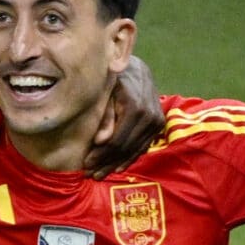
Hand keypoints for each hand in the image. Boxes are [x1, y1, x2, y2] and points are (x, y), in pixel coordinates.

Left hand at [84, 54, 164, 176]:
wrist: (137, 69)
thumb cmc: (115, 78)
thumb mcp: (105, 92)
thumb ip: (105, 116)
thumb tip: (100, 141)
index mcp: (135, 107)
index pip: (117, 141)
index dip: (101, 156)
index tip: (86, 165)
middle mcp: (150, 116)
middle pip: (125, 148)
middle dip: (106, 163)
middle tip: (89, 175)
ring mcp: (156, 121)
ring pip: (134, 150)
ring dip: (116, 164)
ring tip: (99, 174)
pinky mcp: (159, 125)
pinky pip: (143, 146)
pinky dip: (129, 158)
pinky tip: (117, 168)